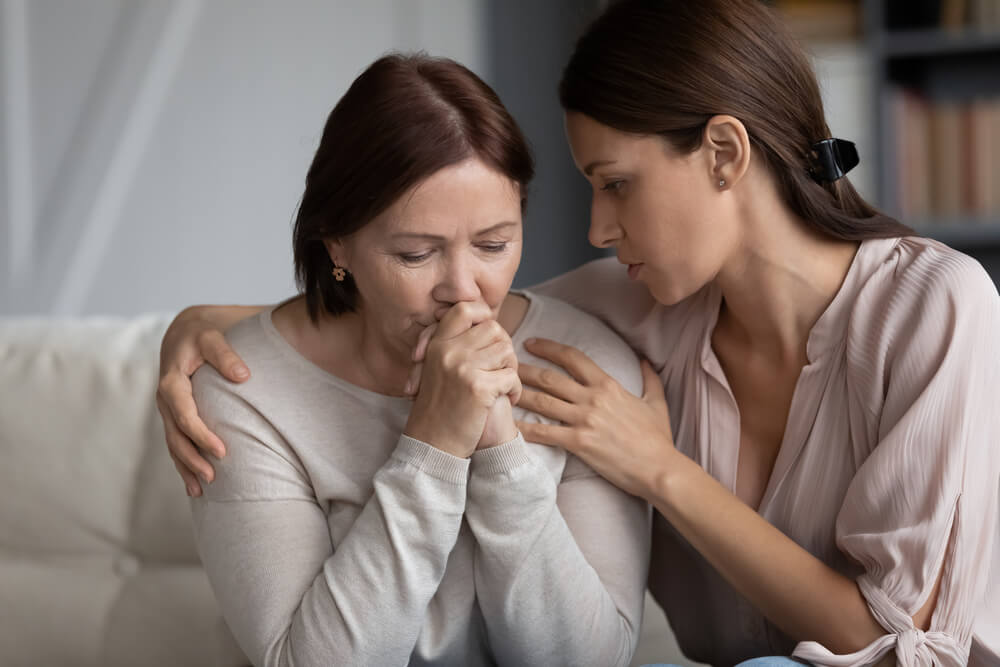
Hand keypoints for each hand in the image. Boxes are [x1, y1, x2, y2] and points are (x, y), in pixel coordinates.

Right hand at [157, 307, 249, 496]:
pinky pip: (175, 441)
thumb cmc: (204, 332)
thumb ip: (226, 354)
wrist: (186, 329)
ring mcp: (167, 408)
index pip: (184, 413)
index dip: (201, 435)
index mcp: (172, 380)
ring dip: (185, 467)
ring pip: (173, 443)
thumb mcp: (213, 336)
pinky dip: (183, 462)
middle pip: (175, 435)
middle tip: (213, 479)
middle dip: (192, 459)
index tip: (221, 452)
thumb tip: (243, 375)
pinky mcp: (173, 414)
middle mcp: (165, 398)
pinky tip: (192, 484)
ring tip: (201, 490)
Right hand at [403, 302, 519, 457]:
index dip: (484, 316)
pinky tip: (506, 401)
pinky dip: (514, 390)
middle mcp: (448, 351)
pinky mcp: (477, 388)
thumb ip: (455, 345)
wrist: (433, 444)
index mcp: (437, 344)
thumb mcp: (436, 369)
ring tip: (502, 386)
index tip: (490, 337)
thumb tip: (488, 321)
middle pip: (494, 329)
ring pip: (506, 351)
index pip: (465, 308)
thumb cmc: (440, 408)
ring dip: (511, 370)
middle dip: (504, 348)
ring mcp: (462, 368)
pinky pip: (511, 376)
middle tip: (501, 369)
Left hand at [515, 337, 674, 498]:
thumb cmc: (658, 438)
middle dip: (525, 369)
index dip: (549, 348)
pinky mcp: (579, 443)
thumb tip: (645, 360)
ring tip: (502, 390)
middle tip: (506, 365)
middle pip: (550, 378)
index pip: (573, 358)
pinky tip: (510, 425)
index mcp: (608, 385)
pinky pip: (545, 433)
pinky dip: (525, 428)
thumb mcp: (657, 402)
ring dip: (520, 395)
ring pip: (543, 402)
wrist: (659, 468)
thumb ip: (649, 378)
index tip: (532, 343)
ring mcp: (584, 420)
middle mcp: (592, 399)